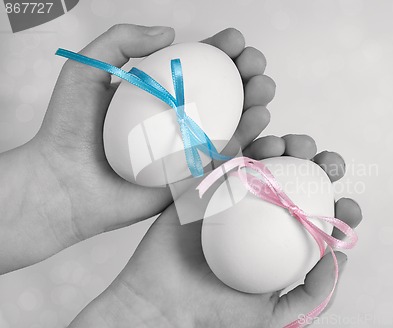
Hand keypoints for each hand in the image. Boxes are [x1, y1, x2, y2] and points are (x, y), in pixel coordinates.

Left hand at [0, 25, 274, 272]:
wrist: (61, 181)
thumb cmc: (68, 127)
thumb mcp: (87, 68)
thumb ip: (122, 40)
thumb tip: (170, 32)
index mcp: (157, 93)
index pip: (197, 68)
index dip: (220, 52)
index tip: (234, 41)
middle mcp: (176, 119)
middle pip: (222, 95)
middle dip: (246, 75)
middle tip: (254, 65)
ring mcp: (186, 149)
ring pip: (230, 124)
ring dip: (254, 103)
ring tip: (263, 89)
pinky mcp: (189, 177)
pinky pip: (222, 157)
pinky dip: (244, 139)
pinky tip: (257, 119)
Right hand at [69, 136, 362, 327]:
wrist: (162, 304)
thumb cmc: (215, 317)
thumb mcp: (274, 317)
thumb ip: (312, 296)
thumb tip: (341, 259)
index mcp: (278, 244)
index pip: (316, 219)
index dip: (339, 207)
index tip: (348, 206)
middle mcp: (259, 217)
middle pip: (297, 182)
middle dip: (321, 167)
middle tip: (330, 166)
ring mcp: (232, 199)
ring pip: (267, 162)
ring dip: (288, 146)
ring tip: (298, 148)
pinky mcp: (205, 185)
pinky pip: (228, 156)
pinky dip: (247, 139)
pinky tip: (266, 136)